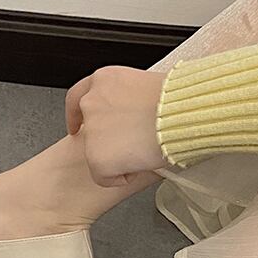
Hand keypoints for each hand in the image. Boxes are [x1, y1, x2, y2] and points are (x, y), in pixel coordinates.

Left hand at [65, 65, 170, 187]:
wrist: (182, 113)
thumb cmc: (177, 100)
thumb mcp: (144, 86)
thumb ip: (125, 99)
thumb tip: (129, 115)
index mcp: (102, 80)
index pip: (77, 98)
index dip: (75, 116)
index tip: (76, 127)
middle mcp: (91, 102)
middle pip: (89, 132)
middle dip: (105, 142)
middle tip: (129, 145)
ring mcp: (91, 131)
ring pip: (98, 157)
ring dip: (118, 159)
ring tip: (143, 150)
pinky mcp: (96, 158)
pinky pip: (103, 177)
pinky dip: (120, 177)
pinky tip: (139, 164)